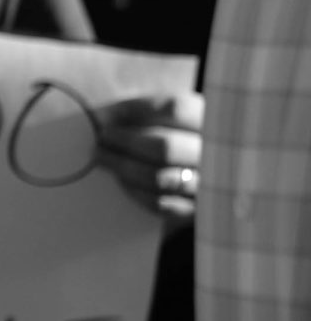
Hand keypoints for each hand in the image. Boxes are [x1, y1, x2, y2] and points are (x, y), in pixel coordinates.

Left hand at [98, 90, 204, 222]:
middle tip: (102, 138)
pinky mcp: (198, 211)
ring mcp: (210, 184)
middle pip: (165, 147)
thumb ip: (149, 113)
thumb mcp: (177, 118)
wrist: (213, 178)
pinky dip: (135, 192)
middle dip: (125, 142)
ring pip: (158, 178)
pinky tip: (121, 181)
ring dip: (124, 167)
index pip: (176, 110)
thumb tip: (107, 115)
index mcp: (215, 121)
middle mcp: (218, 154)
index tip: (111, 114)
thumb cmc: (185, 138)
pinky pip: (160, 204)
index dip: (138, 110)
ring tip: (103, 158)